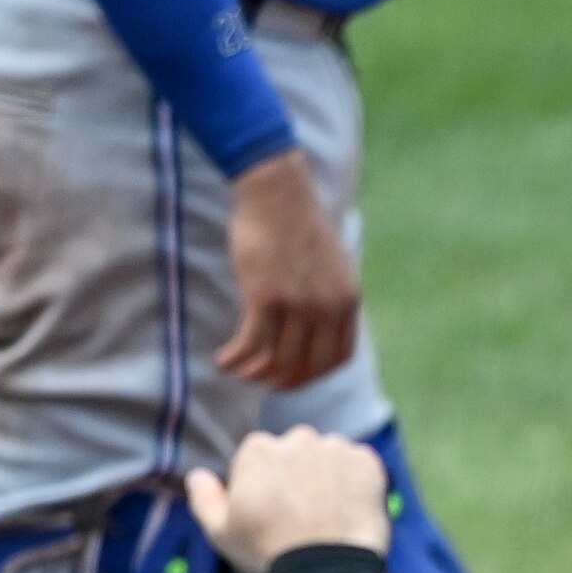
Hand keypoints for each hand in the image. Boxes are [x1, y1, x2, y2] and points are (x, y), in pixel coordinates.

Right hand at [188, 427, 392, 572]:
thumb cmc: (269, 554)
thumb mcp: (221, 533)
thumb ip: (204, 498)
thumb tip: (197, 475)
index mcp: (257, 450)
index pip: (260, 458)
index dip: (265, 487)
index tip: (272, 513)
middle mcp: (297, 439)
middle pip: (295, 452)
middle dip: (298, 476)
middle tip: (303, 515)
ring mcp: (335, 448)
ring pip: (328, 456)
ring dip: (328, 477)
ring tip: (328, 516)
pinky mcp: (367, 463)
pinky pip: (359, 465)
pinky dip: (357, 483)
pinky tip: (348, 511)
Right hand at [216, 149, 358, 386]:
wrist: (278, 192)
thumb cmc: (298, 223)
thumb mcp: (331, 264)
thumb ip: (330, 296)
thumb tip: (317, 325)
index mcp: (347, 300)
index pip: (338, 357)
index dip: (314, 374)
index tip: (293, 374)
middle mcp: (327, 307)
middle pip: (307, 366)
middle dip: (283, 380)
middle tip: (261, 379)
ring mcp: (298, 304)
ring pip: (278, 361)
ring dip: (255, 373)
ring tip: (238, 371)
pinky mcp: (266, 297)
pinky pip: (251, 345)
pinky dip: (236, 359)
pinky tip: (224, 361)